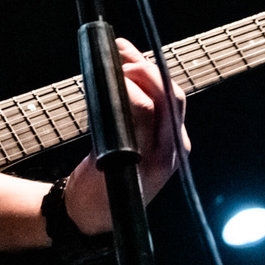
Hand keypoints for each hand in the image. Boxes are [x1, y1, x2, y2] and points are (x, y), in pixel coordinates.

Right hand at [62, 39, 189, 234]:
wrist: (93, 214)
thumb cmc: (97, 197)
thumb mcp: (104, 164)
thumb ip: (118, 128)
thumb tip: (128, 90)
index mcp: (163, 157)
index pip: (159, 107)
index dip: (140, 82)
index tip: (117, 69)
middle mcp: (172, 147)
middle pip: (168, 96)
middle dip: (145, 70)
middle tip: (118, 54)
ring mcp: (168, 142)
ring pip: (164, 95)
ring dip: (144, 69)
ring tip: (120, 49)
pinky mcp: (160, 137)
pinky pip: (157, 102)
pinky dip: (142, 80)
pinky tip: (127, 63)